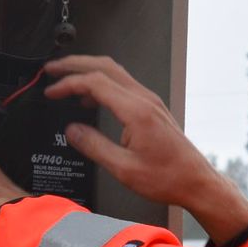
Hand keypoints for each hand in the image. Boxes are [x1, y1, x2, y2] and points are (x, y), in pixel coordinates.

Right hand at [42, 54, 247, 244]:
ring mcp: (150, 102)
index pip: (95, 82)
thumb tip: (71, 131)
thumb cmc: (167, 178)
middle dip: (75, 64)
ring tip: (66, 82)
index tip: (51, 91)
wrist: (196, 182)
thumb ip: (94, 146)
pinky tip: (91, 100)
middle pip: (105, 67)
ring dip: (89, 72)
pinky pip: (123, 86)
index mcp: (136, 111)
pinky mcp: (152, 108)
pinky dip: (102, 85)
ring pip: (115, 73)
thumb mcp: (123, 168)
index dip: (68, 83)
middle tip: (52, 69)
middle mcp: (145, 100)